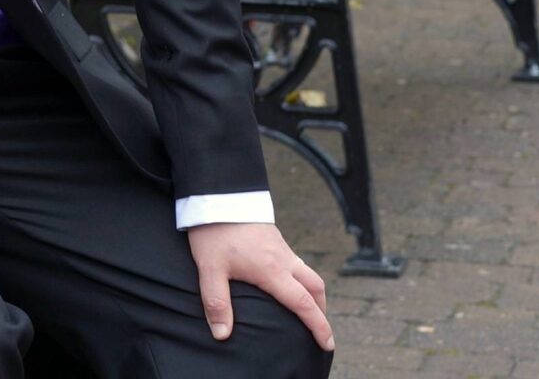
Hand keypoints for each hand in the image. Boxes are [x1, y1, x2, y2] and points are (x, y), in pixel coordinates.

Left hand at [188, 221, 332, 351]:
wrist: (217, 194)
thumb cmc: (214, 232)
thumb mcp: (209, 269)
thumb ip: (217, 303)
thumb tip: (222, 334)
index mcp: (272, 271)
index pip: (303, 304)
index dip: (318, 326)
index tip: (328, 344)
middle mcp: (283, 260)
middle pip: (315, 288)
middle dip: (322, 311)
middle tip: (321, 331)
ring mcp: (282, 248)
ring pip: (309, 274)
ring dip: (315, 294)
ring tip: (309, 311)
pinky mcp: (275, 240)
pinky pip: (298, 264)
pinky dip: (303, 280)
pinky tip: (289, 285)